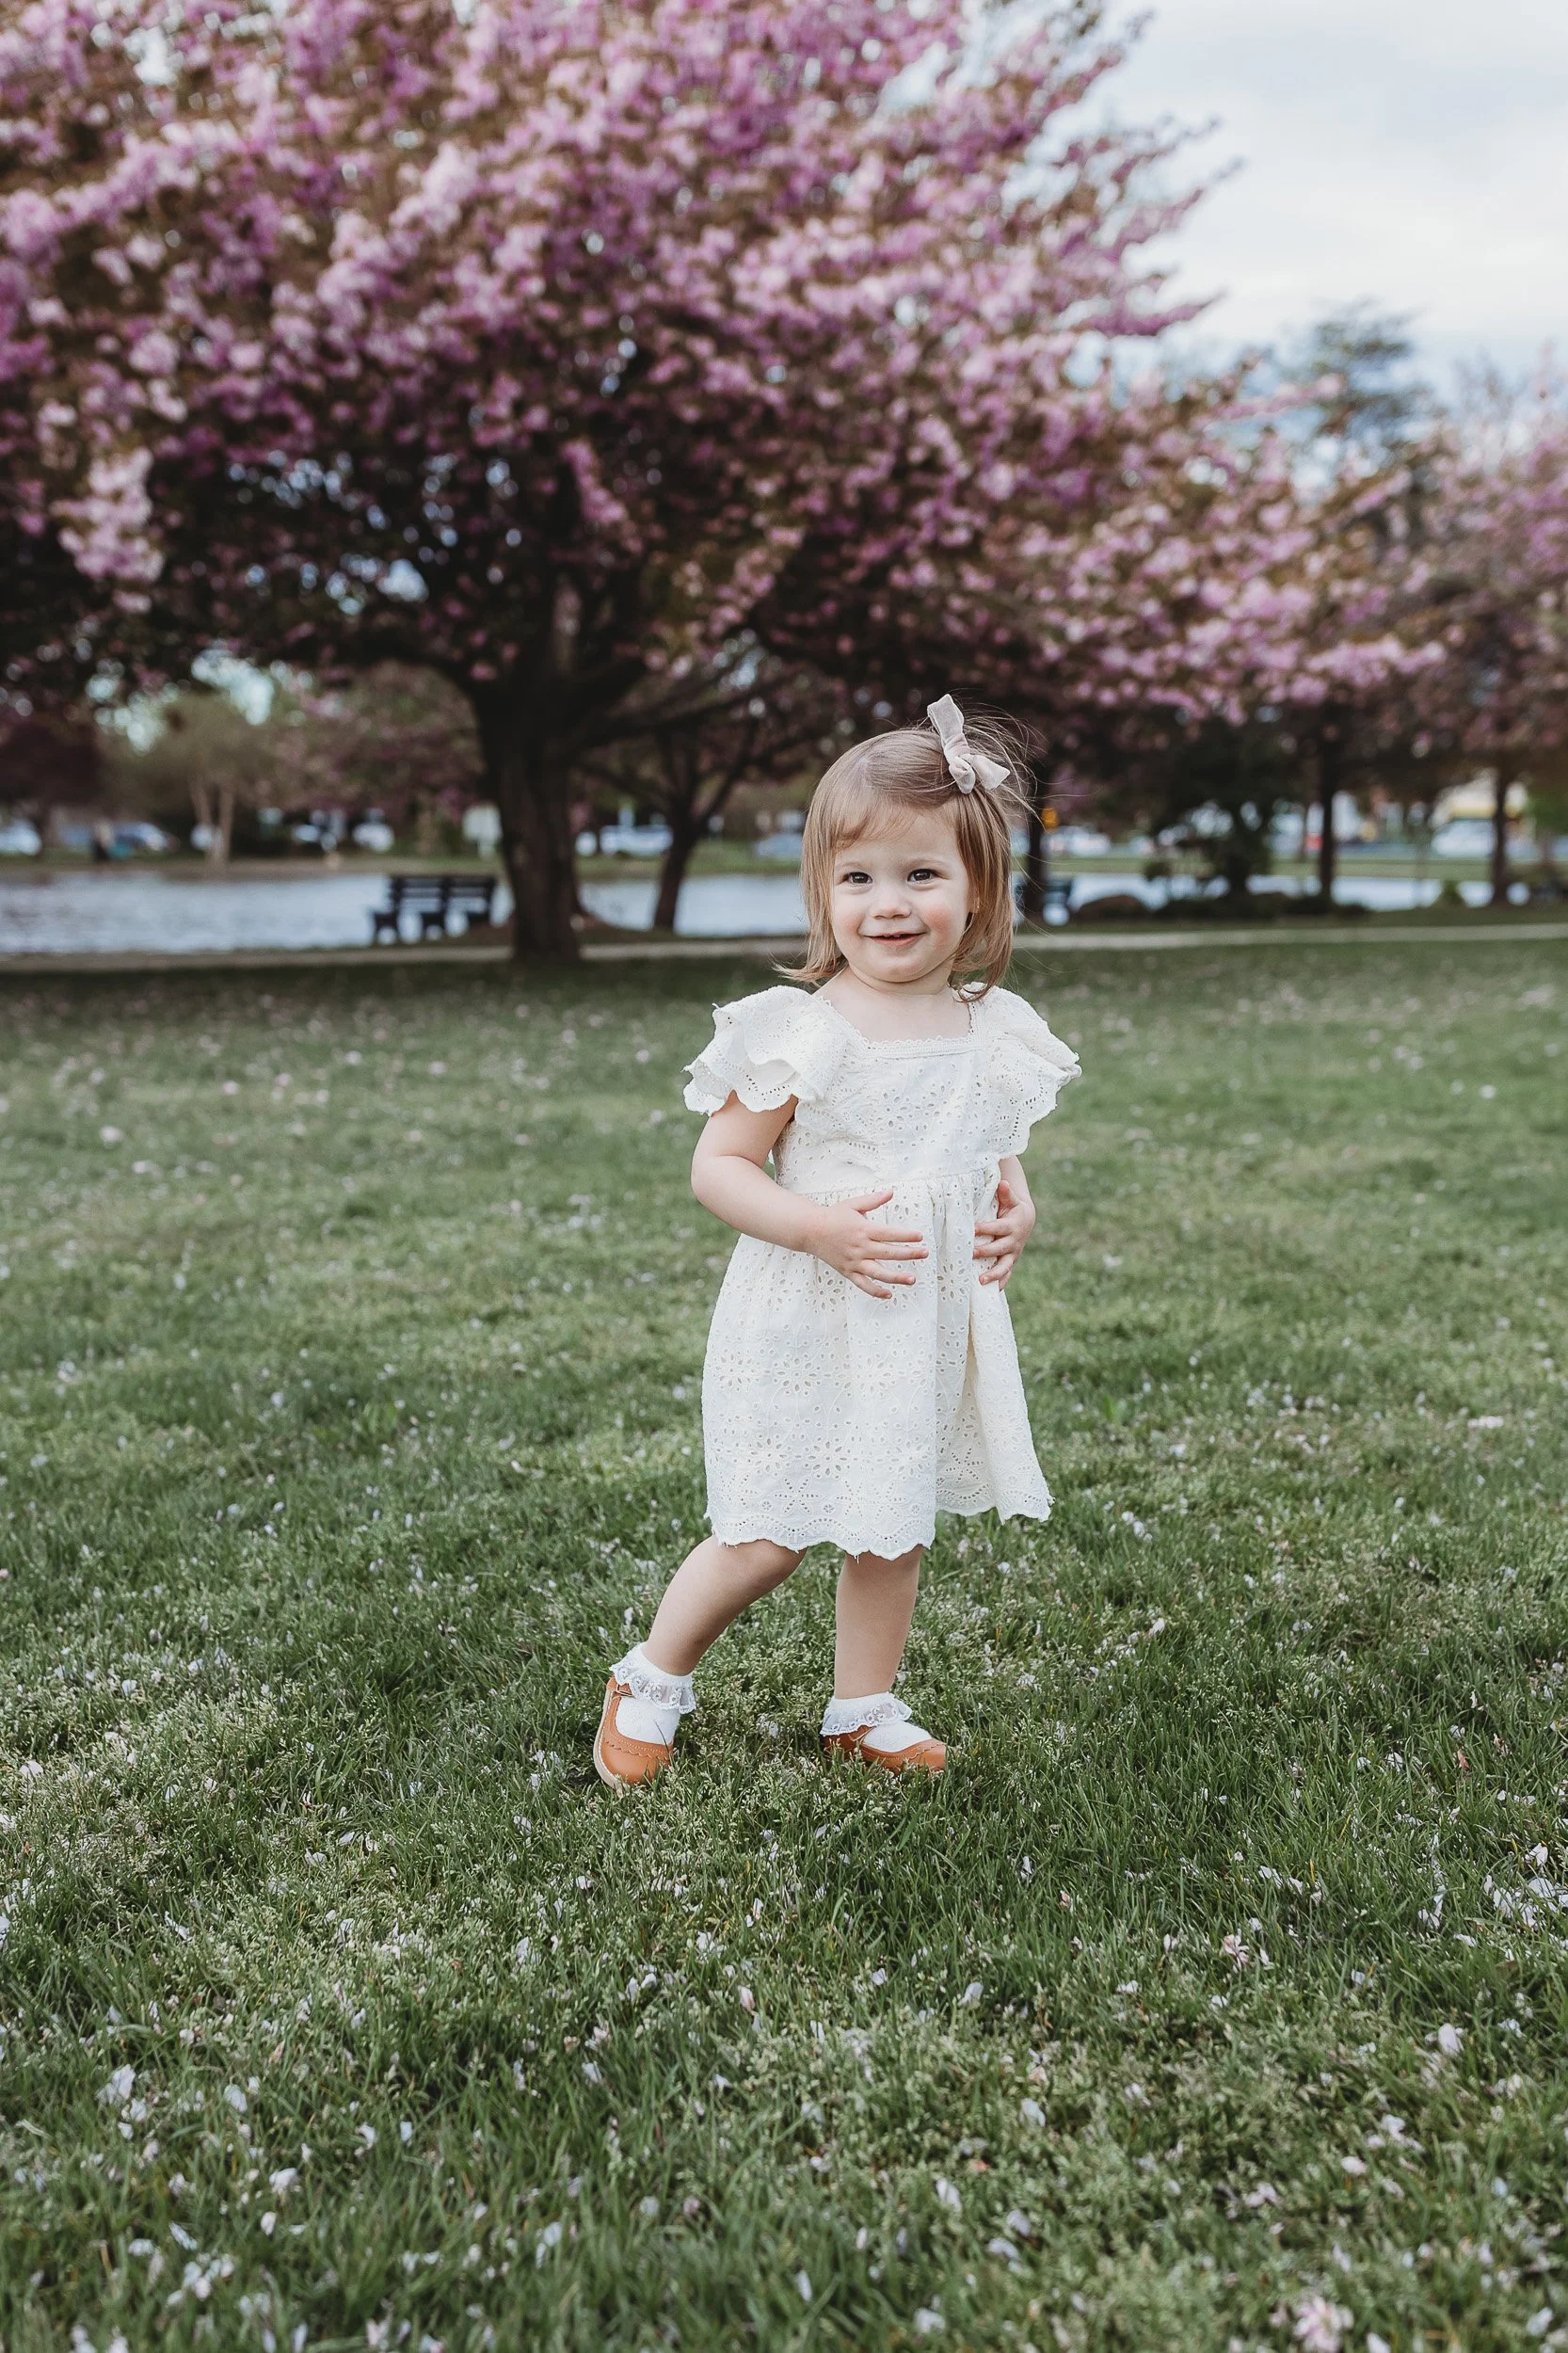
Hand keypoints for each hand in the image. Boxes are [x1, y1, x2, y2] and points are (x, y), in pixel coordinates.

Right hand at [805, 1189, 926, 1299]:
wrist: (810, 1230)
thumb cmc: (833, 1216)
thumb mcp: (854, 1204)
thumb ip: (873, 1200)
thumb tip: (891, 1193)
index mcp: (863, 1229)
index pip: (889, 1234)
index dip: (906, 1236)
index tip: (919, 1237)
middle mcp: (860, 1247)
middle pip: (888, 1252)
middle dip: (909, 1254)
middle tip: (925, 1253)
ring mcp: (854, 1261)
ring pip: (878, 1273)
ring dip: (896, 1277)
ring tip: (912, 1279)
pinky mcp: (848, 1271)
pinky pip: (863, 1284)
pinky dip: (875, 1291)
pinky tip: (889, 1294)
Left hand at [974, 1176, 1034, 1287]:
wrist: (1027, 1220)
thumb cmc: (1013, 1208)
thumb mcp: (1011, 1200)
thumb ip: (1006, 1193)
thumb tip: (1003, 1182)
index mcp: (1012, 1226)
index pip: (998, 1228)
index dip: (986, 1228)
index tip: (973, 1229)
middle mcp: (1013, 1242)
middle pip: (999, 1249)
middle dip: (985, 1252)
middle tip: (971, 1253)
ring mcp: (1012, 1254)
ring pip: (1004, 1266)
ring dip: (993, 1274)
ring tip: (980, 1280)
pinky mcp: (1011, 1262)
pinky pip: (1006, 1275)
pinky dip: (999, 1283)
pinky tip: (990, 1292)